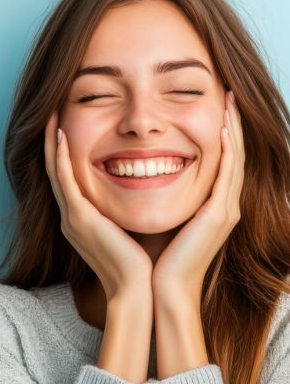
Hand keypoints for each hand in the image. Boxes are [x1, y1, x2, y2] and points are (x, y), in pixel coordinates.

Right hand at [44, 112, 152, 303]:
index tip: (68, 128)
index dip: (64, 153)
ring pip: (54, 171)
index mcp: (82, 221)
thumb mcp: (129, 230)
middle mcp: (71, 218)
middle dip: (52, 143)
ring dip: (50, 142)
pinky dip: (59, 156)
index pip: (69, 180)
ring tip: (51, 115)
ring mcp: (72, 218)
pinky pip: (64, 180)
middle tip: (52, 114)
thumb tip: (146, 187)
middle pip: (55, 171)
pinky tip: (59, 134)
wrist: (138, 289)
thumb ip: (127, 209)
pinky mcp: (79, 218)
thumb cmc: (141, 264)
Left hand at [151, 91, 244, 306]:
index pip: (223, 162)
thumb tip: (149, 174)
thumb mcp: (167, 220)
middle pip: (235, 156)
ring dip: (234, 129)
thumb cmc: (160, 259)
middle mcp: (226, 206)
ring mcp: (226, 211)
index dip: (223, 134)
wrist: (165, 289)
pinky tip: (223, 127)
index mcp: (214, 208)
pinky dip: (228, 150)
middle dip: (233, 124)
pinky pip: (228, 174)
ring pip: (235, 160)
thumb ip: (168, 197)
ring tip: (229, 101)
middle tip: (229, 94)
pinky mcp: (219, 215)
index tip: (216, 107)